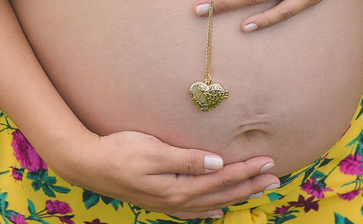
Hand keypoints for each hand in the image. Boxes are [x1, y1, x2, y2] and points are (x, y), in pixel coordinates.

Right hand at [66, 130, 278, 218]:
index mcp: (178, 188)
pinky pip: (192, 211)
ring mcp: (167, 204)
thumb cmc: (119, 150)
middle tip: (274, 178)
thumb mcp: (154, 150)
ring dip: (236, 196)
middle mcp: (176, 200)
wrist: (88, 164)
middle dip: (250, 185)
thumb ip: (187, 159)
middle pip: (221, 193)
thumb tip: (218, 163)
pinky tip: (217, 210)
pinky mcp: (158, 201)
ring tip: (256, 193)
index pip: (221, 178)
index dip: (246, 170)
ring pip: (210, 203)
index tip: (268, 161)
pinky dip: (209, 210)